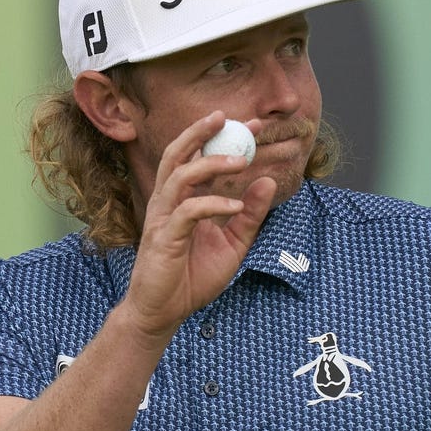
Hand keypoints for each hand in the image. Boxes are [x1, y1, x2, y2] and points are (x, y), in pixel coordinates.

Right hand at [122, 111, 276, 341]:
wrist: (165, 313)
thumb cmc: (193, 278)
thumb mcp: (234, 244)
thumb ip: (249, 215)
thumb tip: (267, 181)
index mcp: (183, 199)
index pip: (198, 157)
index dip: (221, 137)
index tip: (252, 123)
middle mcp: (168, 202)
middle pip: (177, 154)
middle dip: (201, 132)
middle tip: (229, 118)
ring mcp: (163, 218)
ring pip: (179, 176)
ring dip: (210, 164)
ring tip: (240, 162)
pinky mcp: (164, 239)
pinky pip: (188, 212)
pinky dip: (213, 204)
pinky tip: (235, 206)